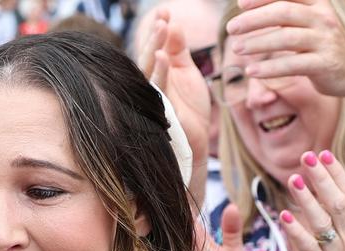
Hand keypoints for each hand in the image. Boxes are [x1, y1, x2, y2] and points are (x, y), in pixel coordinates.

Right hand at [126, 210, 244, 250]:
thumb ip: (232, 232)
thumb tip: (233, 205)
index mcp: (193, 240)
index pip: (181, 217)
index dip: (174, 204)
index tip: (167, 192)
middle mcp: (177, 249)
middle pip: (162, 227)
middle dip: (154, 216)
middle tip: (146, 203)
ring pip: (149, 243)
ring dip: (143, 234)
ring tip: (138, 221)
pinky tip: (136, 248)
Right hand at [138, 8, 211, 196]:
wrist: (197, 142)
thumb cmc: (190, 110)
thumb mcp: (187, 73)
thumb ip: (179, 50)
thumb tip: (172, 23)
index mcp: (155, 74)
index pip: (153, 48)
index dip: (158, 30)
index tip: (165, 12)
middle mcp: (149, 85)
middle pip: (147, 56)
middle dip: (154, 36)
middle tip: (162, 17)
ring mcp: (151, 99)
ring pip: (148, 70)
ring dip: (154, 48)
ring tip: (162, 27)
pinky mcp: (157, 112)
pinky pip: (156, 89)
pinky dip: (159, 73)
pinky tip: (163, 56)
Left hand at [227, 0, 344, 109]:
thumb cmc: (324, 44)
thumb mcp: (311, 22)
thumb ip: (287, 14)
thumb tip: (249, 10)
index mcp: (317, 4)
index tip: (240, 3)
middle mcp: (322, 19)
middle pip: (284, 13)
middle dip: (255, 19)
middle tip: (232, 28)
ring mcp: (325, 41)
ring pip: (287, 38)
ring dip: (258, 43)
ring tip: (237, 49)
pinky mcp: (325, 64)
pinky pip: (293, 64)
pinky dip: (270, 68)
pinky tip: (251, 71)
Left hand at [276, 150, 344, 250]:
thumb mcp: (337, 239)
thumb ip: (325, 217)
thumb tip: (306, 193)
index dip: (337, 173)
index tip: (324, 153)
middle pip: (338, 202)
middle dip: (323, 178)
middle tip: (308, 157)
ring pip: (324, 222)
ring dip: (308, 199)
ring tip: (293, 179)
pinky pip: (309, 248)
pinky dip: (297, 231)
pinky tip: (285, 216)